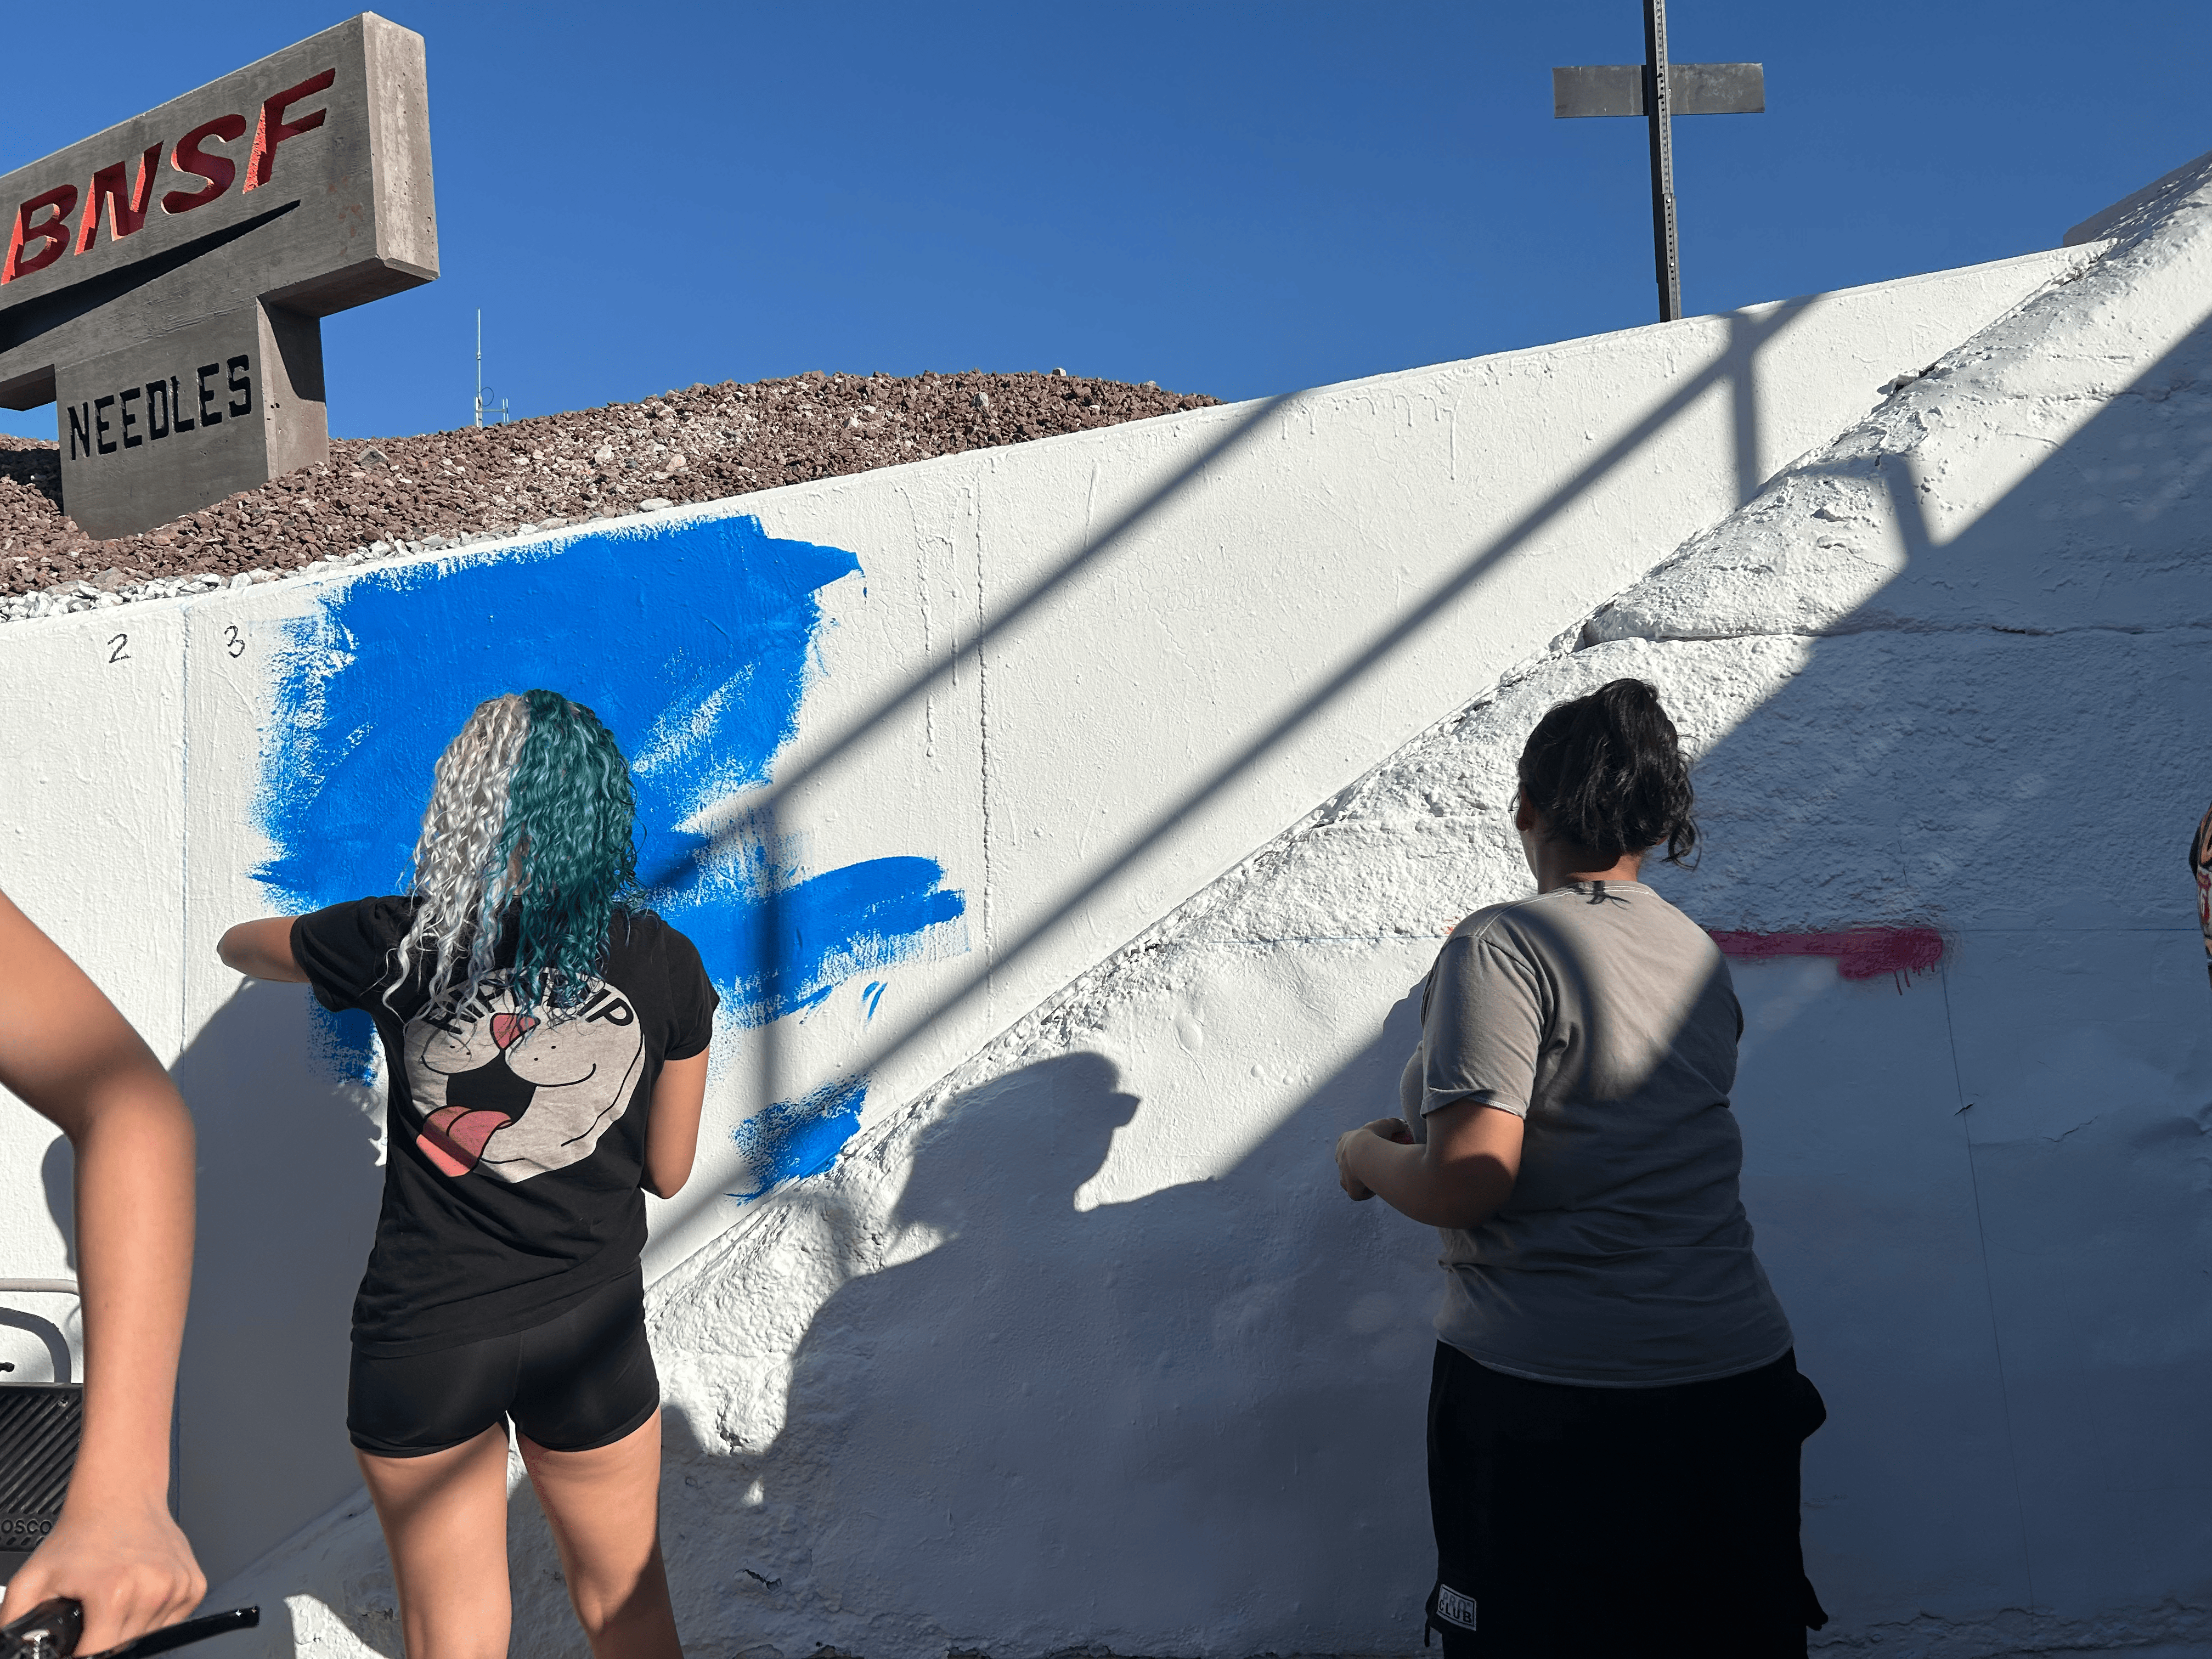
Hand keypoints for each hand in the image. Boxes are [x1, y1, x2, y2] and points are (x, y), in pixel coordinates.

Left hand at [6, 1497, 205, 1653]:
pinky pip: (172, 1621)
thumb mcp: (31, 1581)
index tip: (77, 1639)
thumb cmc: (81, 1536)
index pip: (97, 1655)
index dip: (81, 1653)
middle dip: (103, 1639)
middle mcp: (154, 1590)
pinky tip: (139, 1592)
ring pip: (149, 1636)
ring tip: (115, 1599)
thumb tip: (18, 1648)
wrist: (120, 1496)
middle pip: (124, 1648)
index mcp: (115, 1593)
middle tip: (92, 1612)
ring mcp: (179, 1587)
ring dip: (129, 1629)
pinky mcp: (194, 1585)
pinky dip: (153, 1616)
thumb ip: (14, 1623)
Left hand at [1335, 1117, 1412, 1200]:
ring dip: (1360, 1181)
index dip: (1357, 1147)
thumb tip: (1404, 1125)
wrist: (1365, 1154)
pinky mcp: (1350, 1189)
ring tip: (1374, 1179)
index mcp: (1344, 1141)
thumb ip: (1394, 1123)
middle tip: (1373, 1166)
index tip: (1370, 1148)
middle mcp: (1340, 1158)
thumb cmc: (1375, 1137)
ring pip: (1349, 1181)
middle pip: (1345, 1163)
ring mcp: (1343, 1175)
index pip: (1346, 1144)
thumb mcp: (1385, 1124)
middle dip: (1356, 1166)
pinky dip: (1366, 1193)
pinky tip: (1376, 1189)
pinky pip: (1357, 1194)